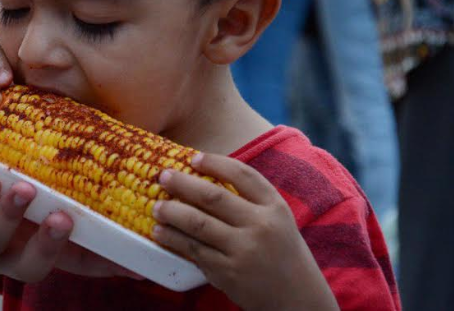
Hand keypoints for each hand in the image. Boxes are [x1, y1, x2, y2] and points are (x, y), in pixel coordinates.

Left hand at [0, 158, 133, 282]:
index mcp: (24, 239)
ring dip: (9, 217)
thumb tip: (103, 149)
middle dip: (49, 244)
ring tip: (23, 187)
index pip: (69, 259)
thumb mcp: (15, 167)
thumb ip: (50, 168)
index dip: (101, 265)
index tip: (138, 266)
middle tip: (66, 219)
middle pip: (31, 265)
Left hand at [152, 153, 337, 310]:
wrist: (297, 299)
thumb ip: (249, 199)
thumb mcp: (277, 218)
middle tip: (163, 176)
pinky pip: (194, 251)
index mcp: (274, 207)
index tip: (193, 157)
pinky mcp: (228, 273)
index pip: (243, 175)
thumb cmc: (280, 251)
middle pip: (213, 197)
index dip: (215, 163)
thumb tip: (202, 175)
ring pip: (198, 224)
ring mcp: (243, 251)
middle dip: (183, 184)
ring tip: (156, 206)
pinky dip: (174, 240)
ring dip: (171, 213)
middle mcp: (260, 226)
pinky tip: (160, 233)